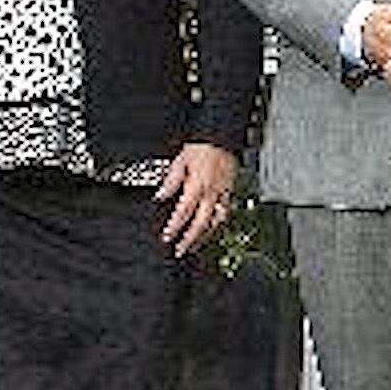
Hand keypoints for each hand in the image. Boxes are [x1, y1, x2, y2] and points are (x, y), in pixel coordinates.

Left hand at [159, 142, 239, 256]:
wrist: (222, 139)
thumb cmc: (202, 147)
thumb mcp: (180, 160)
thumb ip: (171, 181)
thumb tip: (160, 195)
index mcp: (197, 186)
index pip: (183, 212)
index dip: (174, 227)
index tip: (167, 237)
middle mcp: (211, 193)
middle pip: (200, 223)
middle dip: (189, 239)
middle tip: (180, 250)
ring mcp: (222, 195)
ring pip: (215, 223)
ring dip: (204, 237)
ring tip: (194, 247)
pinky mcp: (230, 193)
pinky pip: (224, 214)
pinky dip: (217, 226)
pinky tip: (211, 231)